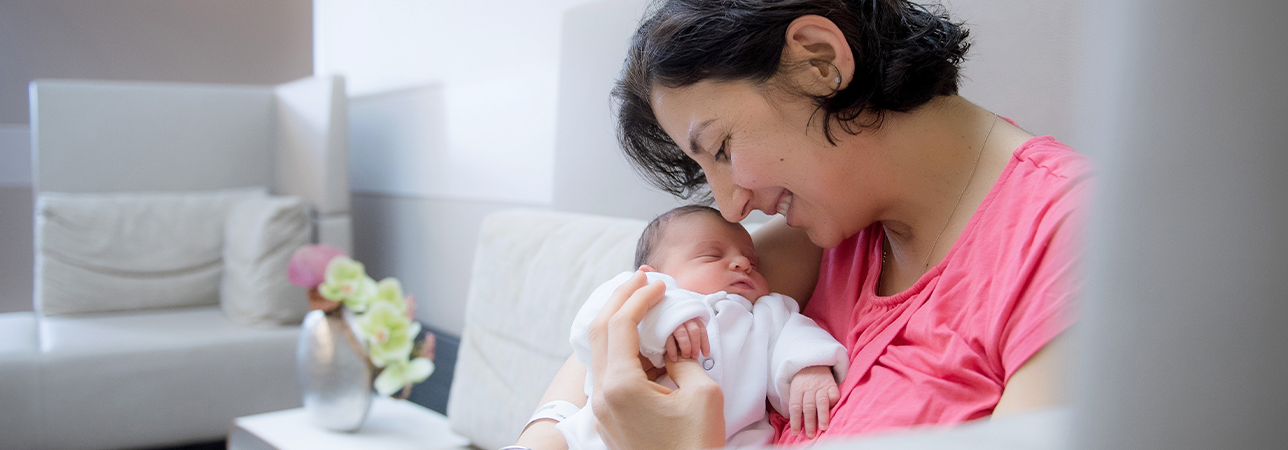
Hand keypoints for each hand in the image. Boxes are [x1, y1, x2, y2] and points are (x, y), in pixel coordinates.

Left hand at [589, 270, 724, 449]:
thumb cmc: (695, 445)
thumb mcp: (703, 394)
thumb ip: (684, 361)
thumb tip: (671, 351)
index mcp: (620, 385)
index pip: (620, 324)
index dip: (639, 297)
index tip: (658, 284)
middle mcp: (602, 394)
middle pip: (599, 330)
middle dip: (619, 298)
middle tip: (641, 278)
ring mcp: (601, 408)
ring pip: (599, 350)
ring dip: (617, 321)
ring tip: (639, 301)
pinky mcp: (608, 418)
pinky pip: (607, 370)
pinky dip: (620, 346)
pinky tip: (640, 338)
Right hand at [665, 318, 708, 361]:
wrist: (658, 316)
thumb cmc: (674, 326)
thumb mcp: (686, 325)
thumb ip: (693, 331)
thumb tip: (702, 346)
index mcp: (691, 316)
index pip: (701, 329)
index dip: (705, 343)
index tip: (706, 354)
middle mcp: (683, 318)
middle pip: (694, 331)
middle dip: (695, 346)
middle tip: (694, 356)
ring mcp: (672, 322)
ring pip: (683, 334)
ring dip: (686, 348)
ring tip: (685, 356)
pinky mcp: (662, 328)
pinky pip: (669, 340)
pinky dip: (673, 351)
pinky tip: (674, 358)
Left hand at [788, 365, 839, 438]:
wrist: (814, 362)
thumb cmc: (803, 381)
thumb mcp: (795, 388)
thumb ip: (796, 402)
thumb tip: (797, 423)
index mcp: (797, 389)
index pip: (795, 406)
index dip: (795, 420)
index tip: (795, 432)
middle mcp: (809, 388)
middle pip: (808, 406)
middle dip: (809, 422)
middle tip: (810, 434)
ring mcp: (821, 386)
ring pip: (821, 402)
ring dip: (822, 416)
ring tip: (823, 427)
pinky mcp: (832, 385)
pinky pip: (834, 394)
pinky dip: (833, 403)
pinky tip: (833, 410)